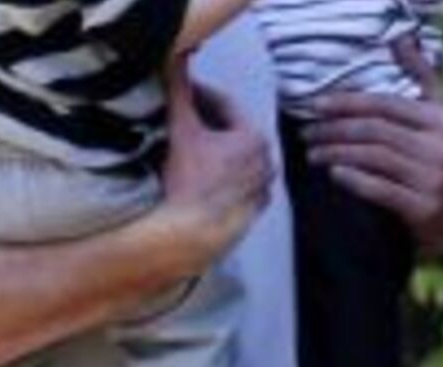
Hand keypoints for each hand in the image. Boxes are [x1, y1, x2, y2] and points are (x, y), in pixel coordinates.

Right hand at [155, 56, 273, 276]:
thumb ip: (179, 88)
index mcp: (255, 138)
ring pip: (232, 161)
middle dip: (205, 125)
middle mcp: (266, 163)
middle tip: (179, 122)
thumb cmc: (188, 183)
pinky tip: (197, 182)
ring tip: (185, 152)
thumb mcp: (180, 127)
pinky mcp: (251, 214)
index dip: (197, 95)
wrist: (189, 236)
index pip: (223, 105)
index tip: (180, 94)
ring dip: (212, 153)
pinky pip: (233, 186)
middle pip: (229, 133)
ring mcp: (260, 191)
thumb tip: (176, 55)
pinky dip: (219, 179)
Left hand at [302, 36, 442, 253]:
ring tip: (313, 154)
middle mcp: (439, 147)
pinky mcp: (424, 209)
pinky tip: (334, 174)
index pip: (384, 105)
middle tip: (307, 134)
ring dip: (337, 154)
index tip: (315, 106)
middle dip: (334, 131)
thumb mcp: (442, 114)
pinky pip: (381, 190)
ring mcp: (433, 179)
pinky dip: (355, 180)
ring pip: (374, 158)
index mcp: (441, 120)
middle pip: (375, 131)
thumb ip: (422, 77)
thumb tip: (401, 39)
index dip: (347, 103)